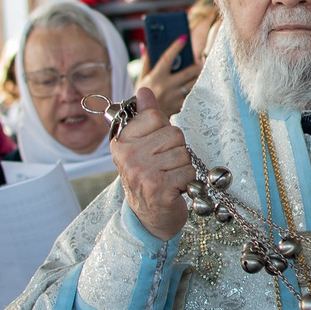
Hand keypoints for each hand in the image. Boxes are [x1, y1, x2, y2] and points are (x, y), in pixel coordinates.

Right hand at [113, 84, 194, 239]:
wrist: (148, 218)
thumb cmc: (148, 178)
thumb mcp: (142, 146)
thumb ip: (144, 117)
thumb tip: (144, 91)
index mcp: (122, 142)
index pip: (155, 116)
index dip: (164, 131)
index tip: (156, 148)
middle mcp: (128, 155)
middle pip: (173, 134)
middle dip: (176, 150)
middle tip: (165, 167)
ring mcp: (142, 172)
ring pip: (183, 153)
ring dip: (183, 167)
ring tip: (170, 178)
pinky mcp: (159, 188)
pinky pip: (188, 171)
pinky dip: (188, 182)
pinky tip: (175, 189)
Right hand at [144, 38, 200, 118]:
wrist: (143, 119)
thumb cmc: (141, 96)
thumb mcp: (141, 79)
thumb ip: (145, 62)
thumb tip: (145, 46)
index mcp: (156, 77)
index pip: (167, 58)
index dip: (176, 46)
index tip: (184, 37)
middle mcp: (166, 86)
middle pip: (187, 72)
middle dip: (196, 64)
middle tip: (201, 60)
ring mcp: (174, 97)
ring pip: (193, 84)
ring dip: (199, 76)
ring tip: (202, 70)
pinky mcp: (180, 106)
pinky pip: (192, 94)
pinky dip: (196, 88)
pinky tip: (198, 84)